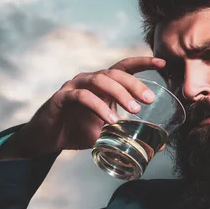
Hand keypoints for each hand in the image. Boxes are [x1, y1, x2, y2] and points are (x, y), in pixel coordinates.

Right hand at [0, 56, 166, 159]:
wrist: (47, 139)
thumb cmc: (78, 131)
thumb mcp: (108, 133)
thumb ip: (129, 134)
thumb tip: (159, 146)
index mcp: (103, 84)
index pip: (124, 67)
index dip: (143, 62)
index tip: (162, 63)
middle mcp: (90, 80)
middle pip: (115, 73)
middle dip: (135, 84)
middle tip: (150, 100)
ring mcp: (75, 86)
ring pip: (100, 80)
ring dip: (120, 94)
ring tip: (134, 110)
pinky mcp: (62, 97)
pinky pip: (83, 97)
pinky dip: (99, 108)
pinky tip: (111, 121)